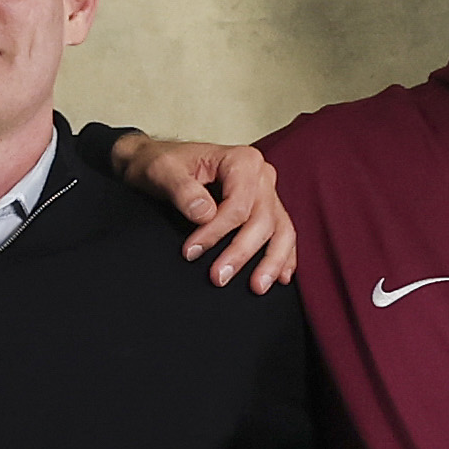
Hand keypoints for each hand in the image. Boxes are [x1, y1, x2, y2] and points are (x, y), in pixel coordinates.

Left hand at [121, 132, 296, 292]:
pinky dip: (284, 256)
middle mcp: (261, 175)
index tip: (190, 251)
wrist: (165, 164)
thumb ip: (182, 190)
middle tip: (218, 278)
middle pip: (262, 219)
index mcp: (241, 160)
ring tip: (257, 287)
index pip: (239, 204)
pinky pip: (283, 233)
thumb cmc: (165, 165)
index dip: (216, 232)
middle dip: (241, 252)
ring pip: (280, 229)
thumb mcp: (163, 172)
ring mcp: (267, 193)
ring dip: (271, 261)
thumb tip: (205, 213)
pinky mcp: (266, 209)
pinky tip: (281, 277)